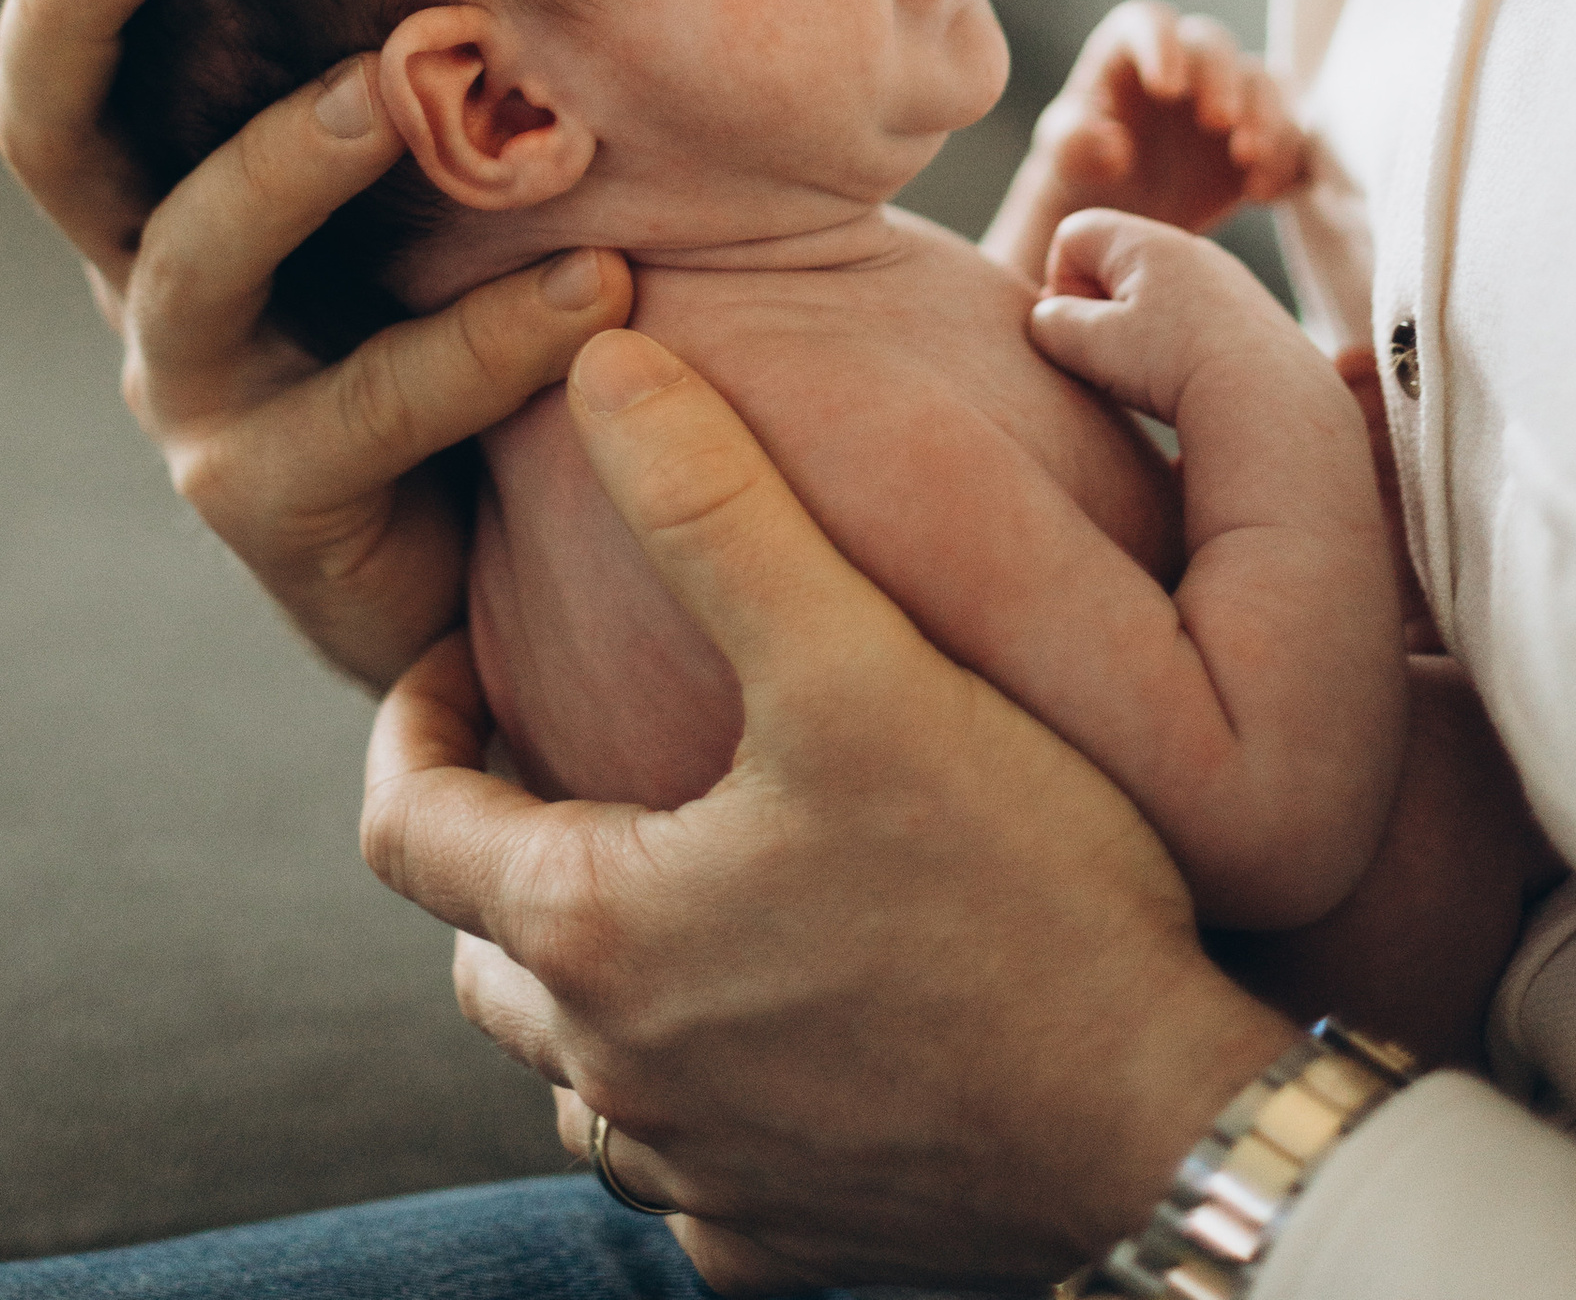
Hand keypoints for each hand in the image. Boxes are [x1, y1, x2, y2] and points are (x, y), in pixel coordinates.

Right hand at [0, 0, 634, 691]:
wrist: (512, 561)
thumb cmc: (493, 294)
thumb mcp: (457, 128)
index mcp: (169, 152)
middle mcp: (149, 259)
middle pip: (45, 118)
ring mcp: (197, 386)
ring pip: (194, 254)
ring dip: (288, 155)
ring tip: (393, 85)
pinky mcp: (274, 502)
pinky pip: (372, 408)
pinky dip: (484, 336)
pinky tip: (598, 281)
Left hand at [364, 329, 1284, 1288]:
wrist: (1170, 1124)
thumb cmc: (1019, 884)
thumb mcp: (854, 660)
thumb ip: (713, 506)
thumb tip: (599, 364)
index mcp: (594, 935)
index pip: (405, 822)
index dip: (417, 719)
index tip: (469, 652)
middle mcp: (618, 1082)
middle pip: (481, 946)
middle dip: (502, 833)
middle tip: (573, 739)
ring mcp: (702, 1181)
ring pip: (576, 1066)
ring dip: (590, 967)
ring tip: (673, 857)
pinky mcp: (787, 1247)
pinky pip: (686, 1168)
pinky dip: (692, 1086)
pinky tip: (773, 1009)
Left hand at [984, 0, 1305, 284]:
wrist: (1121, 211)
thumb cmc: (1085, 164)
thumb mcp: (1065, 155)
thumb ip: (1075, 143)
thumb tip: (1113, 148)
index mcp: (1132, 47)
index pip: (1151, 22)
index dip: (1163, 45)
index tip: (1165, 88)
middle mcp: (1188, 62)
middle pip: (1215, 46)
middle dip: (1222, 78)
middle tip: (1219, 121)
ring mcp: (1230, 97)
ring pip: (1264, 84)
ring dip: (1265, 116)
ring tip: (1247, 158)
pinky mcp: (1261, 138)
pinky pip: (1290, 138)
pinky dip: (1284, 161)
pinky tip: (1261, 193)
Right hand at [1029, 202, 1285, 431]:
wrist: (1277, 402)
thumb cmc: (1177, 367)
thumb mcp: (1094, 345)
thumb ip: (1053, 323)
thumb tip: (1049, 319)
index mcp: (1148, 242)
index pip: (1074, 235)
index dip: (1061, 285)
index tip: (1083, 331)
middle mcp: (1192, 250)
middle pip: (1117, 262)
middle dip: (1102, 309)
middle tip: (1115, 358)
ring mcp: (1229, 282)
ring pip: (1159, 296)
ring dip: (1144, 334)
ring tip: (1157, 378)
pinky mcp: (1257, 319)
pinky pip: (1198, 321)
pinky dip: (1184, 348)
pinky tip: (1194, 384)